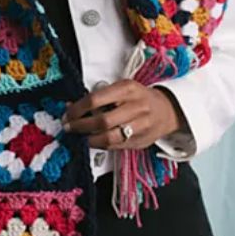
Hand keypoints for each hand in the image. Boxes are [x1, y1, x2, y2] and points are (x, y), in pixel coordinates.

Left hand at [63, 80, 184, 149]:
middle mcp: (136, 107)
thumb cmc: (139, 98)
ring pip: (109, 138)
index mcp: (128, 89)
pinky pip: (114, 146)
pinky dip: (100, 145)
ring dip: (89, 139)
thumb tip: (71, 107)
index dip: (77, 109)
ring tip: (80, 136)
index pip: (95, 100)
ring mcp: (140, 126)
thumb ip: (100, 97)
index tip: (68, 114)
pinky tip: (93, 140)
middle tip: (69, 127)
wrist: (167, 110)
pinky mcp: (140, 141)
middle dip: (80, 126)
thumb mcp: (122, 89)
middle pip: (101, 121)